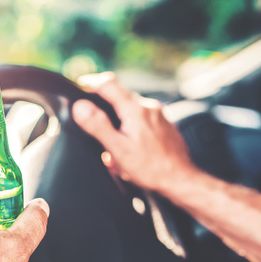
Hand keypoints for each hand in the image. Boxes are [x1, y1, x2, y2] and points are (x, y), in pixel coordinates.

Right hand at [71, 72, 194, 194]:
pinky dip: (132, 127)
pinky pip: (143, 119)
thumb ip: (98, 125)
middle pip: (120, 96)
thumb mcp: (118, 149)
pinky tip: (131, 146)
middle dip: (105, 107)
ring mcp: (159, 115)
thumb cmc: (150, 168)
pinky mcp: (165, 124)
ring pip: (132, 109)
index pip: (108, 83)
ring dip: (119, 120)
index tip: (81, 85)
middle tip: (94, 123)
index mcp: (135, 109)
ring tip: (114, 143)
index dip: (91, 81)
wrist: (180, 179)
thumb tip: (80, 106)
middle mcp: (149, 107)